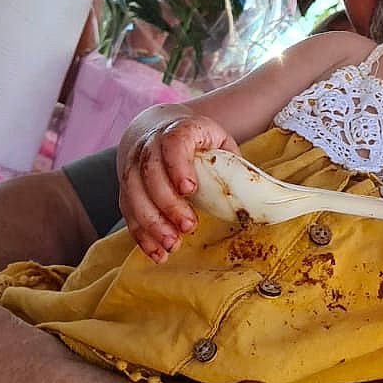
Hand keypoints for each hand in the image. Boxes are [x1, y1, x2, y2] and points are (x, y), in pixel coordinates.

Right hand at [118, 111, 238, 260]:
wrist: (160, 131)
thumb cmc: (200, 144)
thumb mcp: (220, 144)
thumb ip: (233, 165)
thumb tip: (255, 195)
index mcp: (179, 130)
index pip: (175, 142)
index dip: (179, 165)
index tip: (189, 189)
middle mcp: (150, 144)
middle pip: (150, 172)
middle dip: (168, 203)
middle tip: (188, 227)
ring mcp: (134, 165)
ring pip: (133, 193)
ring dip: (151, 223)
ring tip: (171, 245)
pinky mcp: (126, 187)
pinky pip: (127, 210)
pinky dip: (140, 234)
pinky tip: (156, 252)